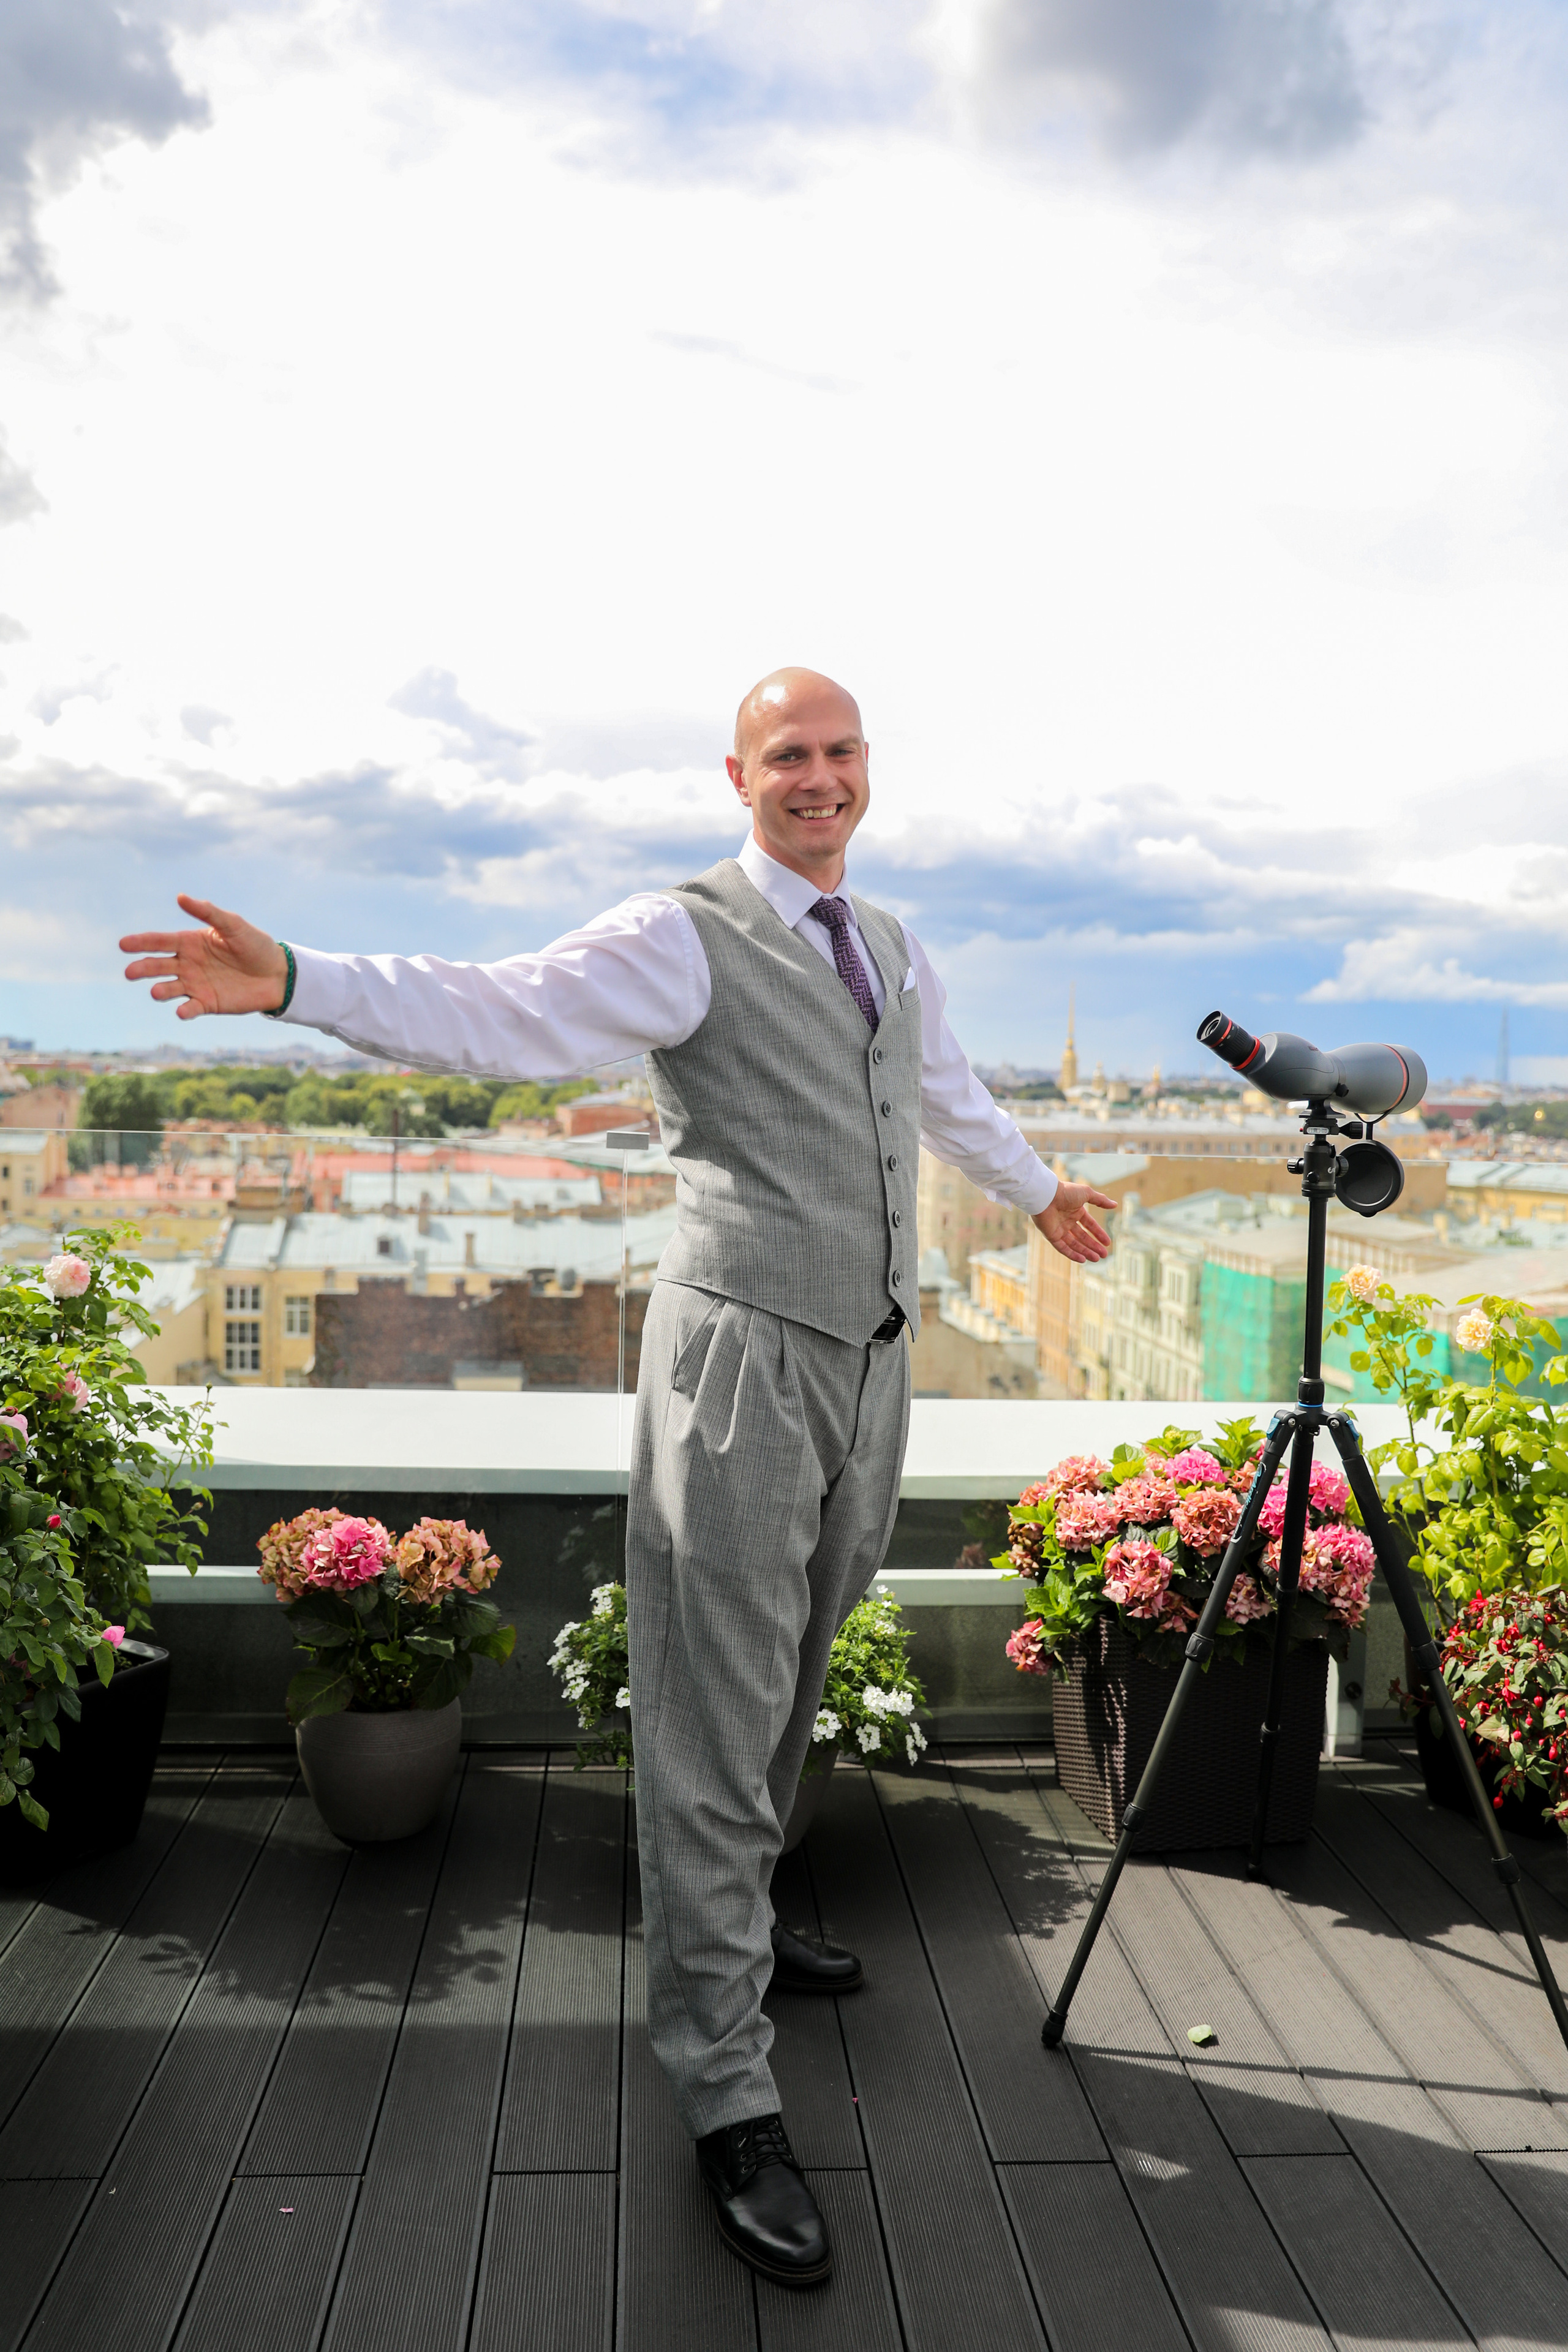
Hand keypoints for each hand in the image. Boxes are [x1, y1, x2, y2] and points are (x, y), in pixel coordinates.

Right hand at [120, 896, 288, 1019]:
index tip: (123, 944)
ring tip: (156, 991)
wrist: (278, 974)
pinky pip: (190, 1008)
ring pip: (170, 988)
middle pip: (158, 966)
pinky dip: (184, 1011)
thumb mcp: (233, 925)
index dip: (141, 943)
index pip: (160, 941)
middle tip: (130, 972)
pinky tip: (181, 1011)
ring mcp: (195, 985)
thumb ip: (207, 912)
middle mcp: (188, 964)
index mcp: (190, 943)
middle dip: (143, 968)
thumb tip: (180, 897)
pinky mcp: (207, 1003)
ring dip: (161, 990)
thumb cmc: (255, 945)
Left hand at [1032, 1181, 1115, 1264]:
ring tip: (1096, 1259)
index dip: (1099, 1234)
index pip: (1089, 1225)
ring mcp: (1059, 1229)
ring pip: (1074, 1244)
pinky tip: (1083, 1260)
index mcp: (1075, 1211)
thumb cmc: (1066, 1192)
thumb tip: (1115, 1205)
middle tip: (1104, 1255)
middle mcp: (1067, 1221)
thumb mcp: (1087, 1193)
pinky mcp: (1050, 1235)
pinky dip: (1072, 1254)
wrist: (1046, 1195)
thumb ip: (1100, 1200)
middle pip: (1082, 1237)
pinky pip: (1062, 1248)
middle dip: (1093, 1246)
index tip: (1107, 1243)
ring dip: (1085, 1252)